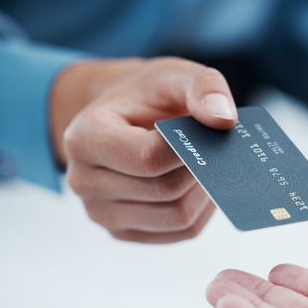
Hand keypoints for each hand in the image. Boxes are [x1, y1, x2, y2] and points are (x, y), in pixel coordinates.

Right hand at [49, 57, 237, 242]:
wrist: (123, 118)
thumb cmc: (147, 96)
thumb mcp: (175, 74)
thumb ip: (203, 86)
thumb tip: (224, 120)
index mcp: (84, 138)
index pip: (148, 159)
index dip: (188, 150)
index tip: (208, 132)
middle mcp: (83, 182)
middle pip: (166, 190)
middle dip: (201, 170)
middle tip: (216, 149)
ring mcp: (101, 213)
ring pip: (178, 217)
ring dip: (205, 192)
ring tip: (207, 165)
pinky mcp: (124, 232)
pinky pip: (181, 232)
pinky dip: (202, 209)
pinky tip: (199, 185)